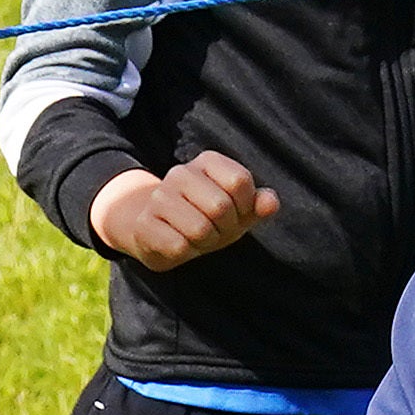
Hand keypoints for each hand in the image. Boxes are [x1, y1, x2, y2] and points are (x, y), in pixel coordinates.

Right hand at [89, 154, 275, 268]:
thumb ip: (258, 205)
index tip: (235, 213)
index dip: (244, 207)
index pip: (239, 181)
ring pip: (199, 229)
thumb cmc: (206, 218)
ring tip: (197, 238)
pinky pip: (178, 246)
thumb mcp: (238, 211)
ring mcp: (159, 197)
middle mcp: (180, 173)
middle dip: (224, 229)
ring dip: (205, 243)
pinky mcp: (144, 223)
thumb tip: (271, 202)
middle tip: (215, 230)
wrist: (158, 232)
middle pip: (220, 206)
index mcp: (207, 162)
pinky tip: (179, 244)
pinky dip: (186, 252)